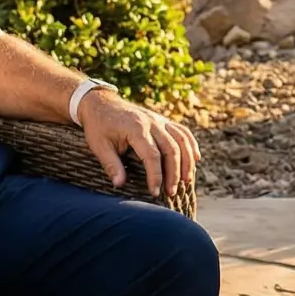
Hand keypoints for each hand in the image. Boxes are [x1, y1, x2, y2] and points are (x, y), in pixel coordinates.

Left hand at [79, 90, 199, 197]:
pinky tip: (196, 159)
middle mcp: (152, 122)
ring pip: (181, 140)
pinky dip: (191, 145)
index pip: (152, 155)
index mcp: (136, 128)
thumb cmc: (98, 126)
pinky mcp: (162, 120)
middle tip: (171, 193)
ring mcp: (159, 120)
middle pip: (171, 149)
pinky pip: (182, 131)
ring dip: (187, 161)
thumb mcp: (99, 146)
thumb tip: (119, 185)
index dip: (156, 176)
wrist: (100, 102)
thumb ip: (111, 165)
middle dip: (174, 173)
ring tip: (186, 181)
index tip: (154, 192)